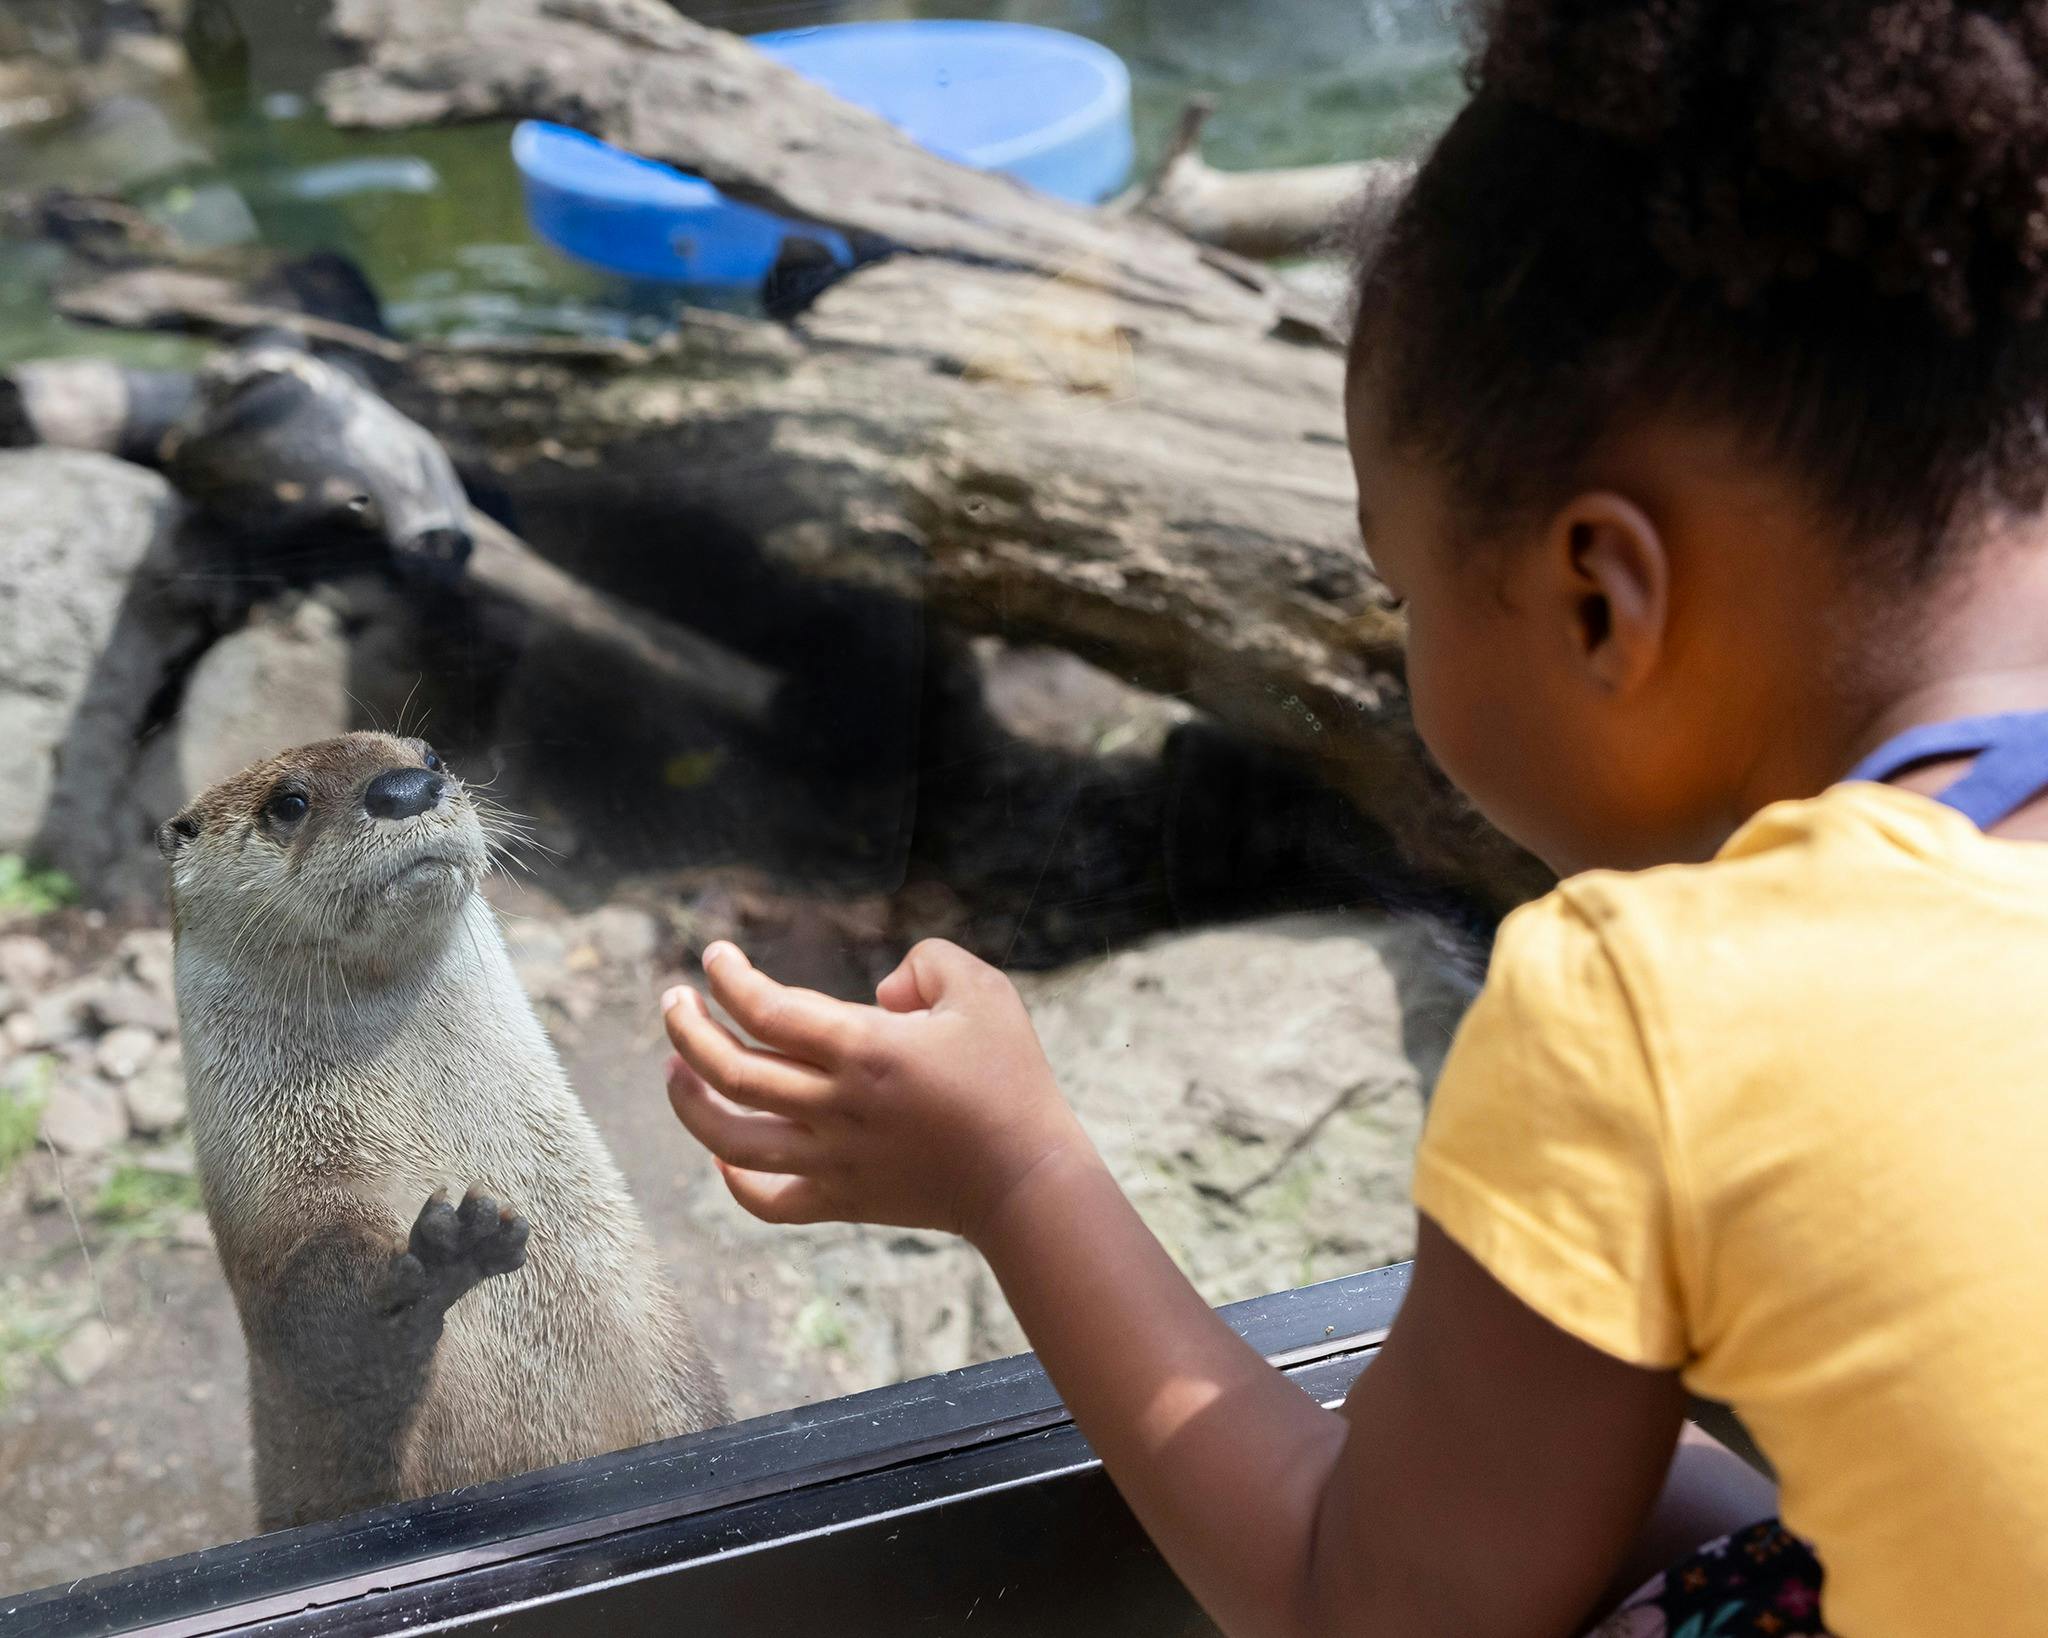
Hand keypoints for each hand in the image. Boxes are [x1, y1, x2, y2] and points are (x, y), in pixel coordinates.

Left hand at [662, 939, 1093, 1242]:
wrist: (1027, 1179)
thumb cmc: (1011, 1078)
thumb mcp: (984, 991)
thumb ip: (927, 961)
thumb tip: (879, 990)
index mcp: (865, 1049)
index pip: (766, 1008)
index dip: (728, 977)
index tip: (715, 957)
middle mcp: (836, 1105)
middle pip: (730, 1068)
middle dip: (687, 1028)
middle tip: (673, 1000)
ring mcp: (833, 1159)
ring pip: (730, 1137)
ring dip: (688, 1101)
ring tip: (673, 1071)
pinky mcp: (842, 1200)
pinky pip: (766, 1201)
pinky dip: (732, 1179)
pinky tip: (722, 1153)